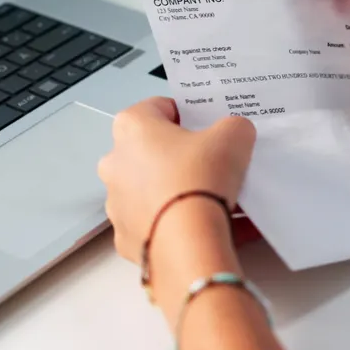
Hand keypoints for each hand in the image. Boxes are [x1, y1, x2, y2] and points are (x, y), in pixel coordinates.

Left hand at [97, 97, 255, 262]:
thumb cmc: (199, 182)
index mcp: (132, 128)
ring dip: (177, 191)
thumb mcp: (233, 136)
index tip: (207, 127)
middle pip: (152, 151)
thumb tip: (233, 133)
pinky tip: (207, 227)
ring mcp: (117, 203)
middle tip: (213, 164)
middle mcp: (115, 162)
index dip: (187, 115)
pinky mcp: (126, 236)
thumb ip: (233, 126)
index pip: (159, 107)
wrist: (189, 242)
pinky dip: (176, 224)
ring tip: (214, 200)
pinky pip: (155, 223)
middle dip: (181, 156)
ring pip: (152, 190)